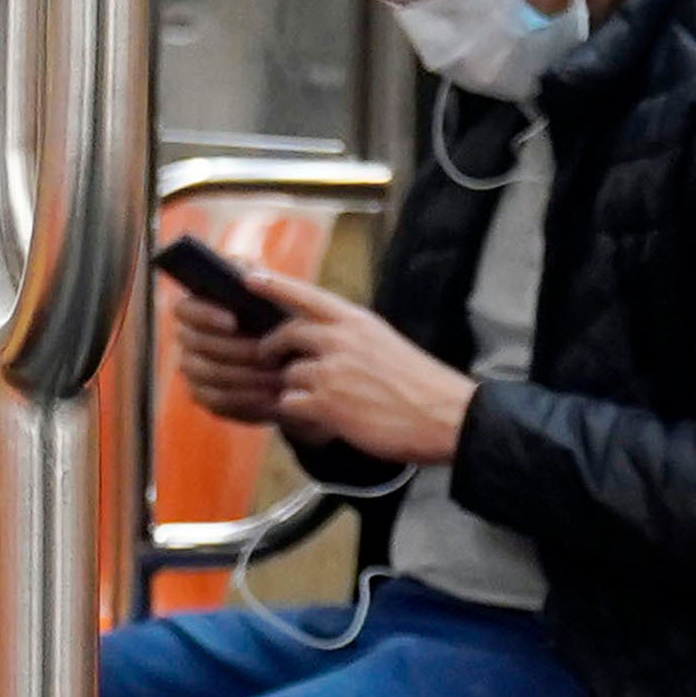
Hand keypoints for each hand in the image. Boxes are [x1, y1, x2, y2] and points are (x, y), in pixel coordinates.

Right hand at [163, 286, 291, 428]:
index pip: (184, 309)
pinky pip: (219, 402)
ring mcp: (193, 369)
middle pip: (197, 344)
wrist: (294, 360)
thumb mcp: (277, 295)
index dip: (205, 314)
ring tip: (276, 376)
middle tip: (267, 353)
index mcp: (196, 309)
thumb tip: (245, 271)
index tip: (232, 319)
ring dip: (246, 375)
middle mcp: (187, 339)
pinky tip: (271, 397)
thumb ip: (260, 278)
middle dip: (236, 349)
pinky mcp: (206, 397)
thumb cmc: (281, 319)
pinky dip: (247, 400)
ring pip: (210, 374)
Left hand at [243, 264, 477, 470]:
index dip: (275, 284)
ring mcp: (331, 372)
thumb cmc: (424, 386)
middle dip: (273, 347)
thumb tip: (327, 345)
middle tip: (269, 357)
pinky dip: (297, 413)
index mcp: (357, 321)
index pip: (306, 295)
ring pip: (288, 374)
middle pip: (287, 333)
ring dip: (294, 389)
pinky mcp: (327, 404)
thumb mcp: (388, 344)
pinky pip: (290, 404)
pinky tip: (317, 419)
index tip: (249, 277)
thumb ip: (353, 339)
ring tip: (316, 401)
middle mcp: (340, 341)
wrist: (445, 417)